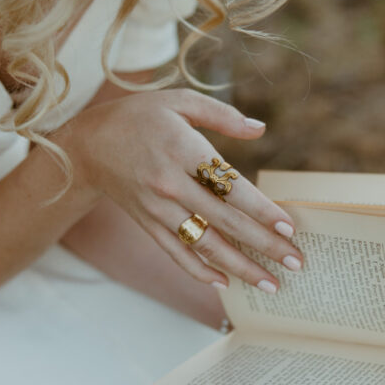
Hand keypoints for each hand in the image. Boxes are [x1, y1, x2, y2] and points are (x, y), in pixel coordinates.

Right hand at [61, 88, 302, 291]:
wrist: (88, 144)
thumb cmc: (139, 116)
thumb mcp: (179, 101)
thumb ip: (222, 115)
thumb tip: (260, 129)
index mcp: (183, 150)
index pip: (231, 187)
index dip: (262, 210)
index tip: (289, 227)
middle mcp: (170, 185)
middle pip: (226, 222)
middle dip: (264, 246)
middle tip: (296, 262)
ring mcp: (157, 209)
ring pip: (205, 245)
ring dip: (241, 267)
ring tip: (271, 284)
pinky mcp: (148, 224)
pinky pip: (176, 253)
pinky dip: (200, 271)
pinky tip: (225, 283)